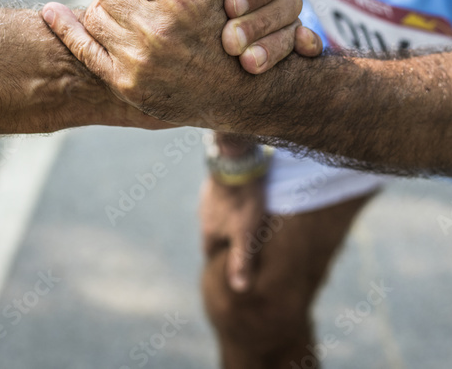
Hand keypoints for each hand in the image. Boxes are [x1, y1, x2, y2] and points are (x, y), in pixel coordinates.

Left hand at [42, 0, 267, 127]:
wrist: (246, 92)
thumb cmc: (238, 27)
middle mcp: (158, 31)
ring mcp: (140, 60)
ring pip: (96, 15)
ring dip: (107, 11)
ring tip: (127, 17)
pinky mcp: (127, 84)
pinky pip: (84, 48)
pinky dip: (65, 27)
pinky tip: (53, 12)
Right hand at [200, 134, 267, 292]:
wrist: (235, 160)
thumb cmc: (243, 200)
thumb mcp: (246, 233)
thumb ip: (241, 260)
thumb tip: (239, 290)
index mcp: (209, 231)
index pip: (211, 253)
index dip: (219, 261)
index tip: (227, 267)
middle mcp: (205, 215)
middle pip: (213, 233)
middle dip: (223, 240)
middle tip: (238, 245)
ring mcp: (209, 197)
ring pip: (217, 215)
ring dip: (227, 220)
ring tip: (242, 223)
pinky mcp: (217, 182)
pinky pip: (222, 198)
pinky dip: (230, 203)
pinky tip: (241, 199)